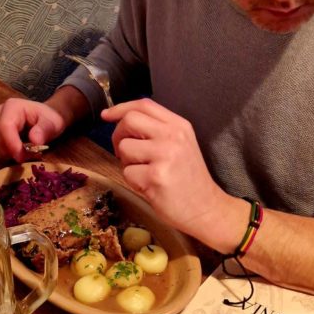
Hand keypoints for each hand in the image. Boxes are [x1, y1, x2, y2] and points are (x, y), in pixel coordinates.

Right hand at [0, 98, 65, 161]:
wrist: (45, 118)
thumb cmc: (49, 119)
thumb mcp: (52, 123)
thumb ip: (44, 130)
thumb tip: (35, 141)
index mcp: (11, 106)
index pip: (5, 126)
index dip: (11, 143)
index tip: (21, 157)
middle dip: (13, 150)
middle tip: (30, 156)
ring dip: (12, 153)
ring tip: (29, 153)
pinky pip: (0, 147)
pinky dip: (11, 153)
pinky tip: (23, 151)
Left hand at [102, 98, 230, 240]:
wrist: (206, 208)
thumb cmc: (188, 179)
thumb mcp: (180, 145)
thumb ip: (157, 130)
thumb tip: (121, 121)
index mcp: (179, 125)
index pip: (144, 105)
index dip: (121, 108)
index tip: (107, 115)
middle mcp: (173, 136)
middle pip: (129, 120)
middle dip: (118, 136)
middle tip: (124, 153)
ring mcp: (165, 155)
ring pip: (125, 148)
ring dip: (127, 163)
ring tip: (145, 173)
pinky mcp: (155, 176)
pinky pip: (127, 173)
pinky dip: (133, 182)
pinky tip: (150, 187)